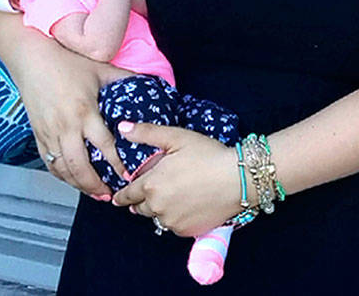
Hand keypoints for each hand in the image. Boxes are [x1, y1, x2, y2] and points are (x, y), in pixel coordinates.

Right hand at [10, 31, 127, 194]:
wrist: (32, 58)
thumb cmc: (68, 61)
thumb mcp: (101, 69)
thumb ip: (125, 79)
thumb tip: (150, 82)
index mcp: (85, 112)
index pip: (104, 146)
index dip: (116, 164)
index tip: (127, 176)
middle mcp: (66, 126)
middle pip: (80, 165)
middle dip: (94, 185)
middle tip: (109, 195)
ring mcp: (49, 132)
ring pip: (62, 168)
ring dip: (77, 184)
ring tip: (93, 193)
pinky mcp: (37, 134)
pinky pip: (49, 162)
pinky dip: (60, 175)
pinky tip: (72, 180)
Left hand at [111, 123, 241, 236]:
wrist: (239, 178)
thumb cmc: (209, 155)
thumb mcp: (178, 137)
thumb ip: (147, 133)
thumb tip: (122, 128)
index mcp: (151, 184)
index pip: (127, 194)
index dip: (123, 195)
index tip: (119, 197)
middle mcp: (157, 207)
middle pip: (140, 208)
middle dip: (145, 200)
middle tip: (158, 191)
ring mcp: (172, 221)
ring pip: (158, 218)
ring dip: (162, 210)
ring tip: (178, 196)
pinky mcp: (187, 231)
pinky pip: (175, 226)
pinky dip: (178, 218)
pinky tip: (190, 205)